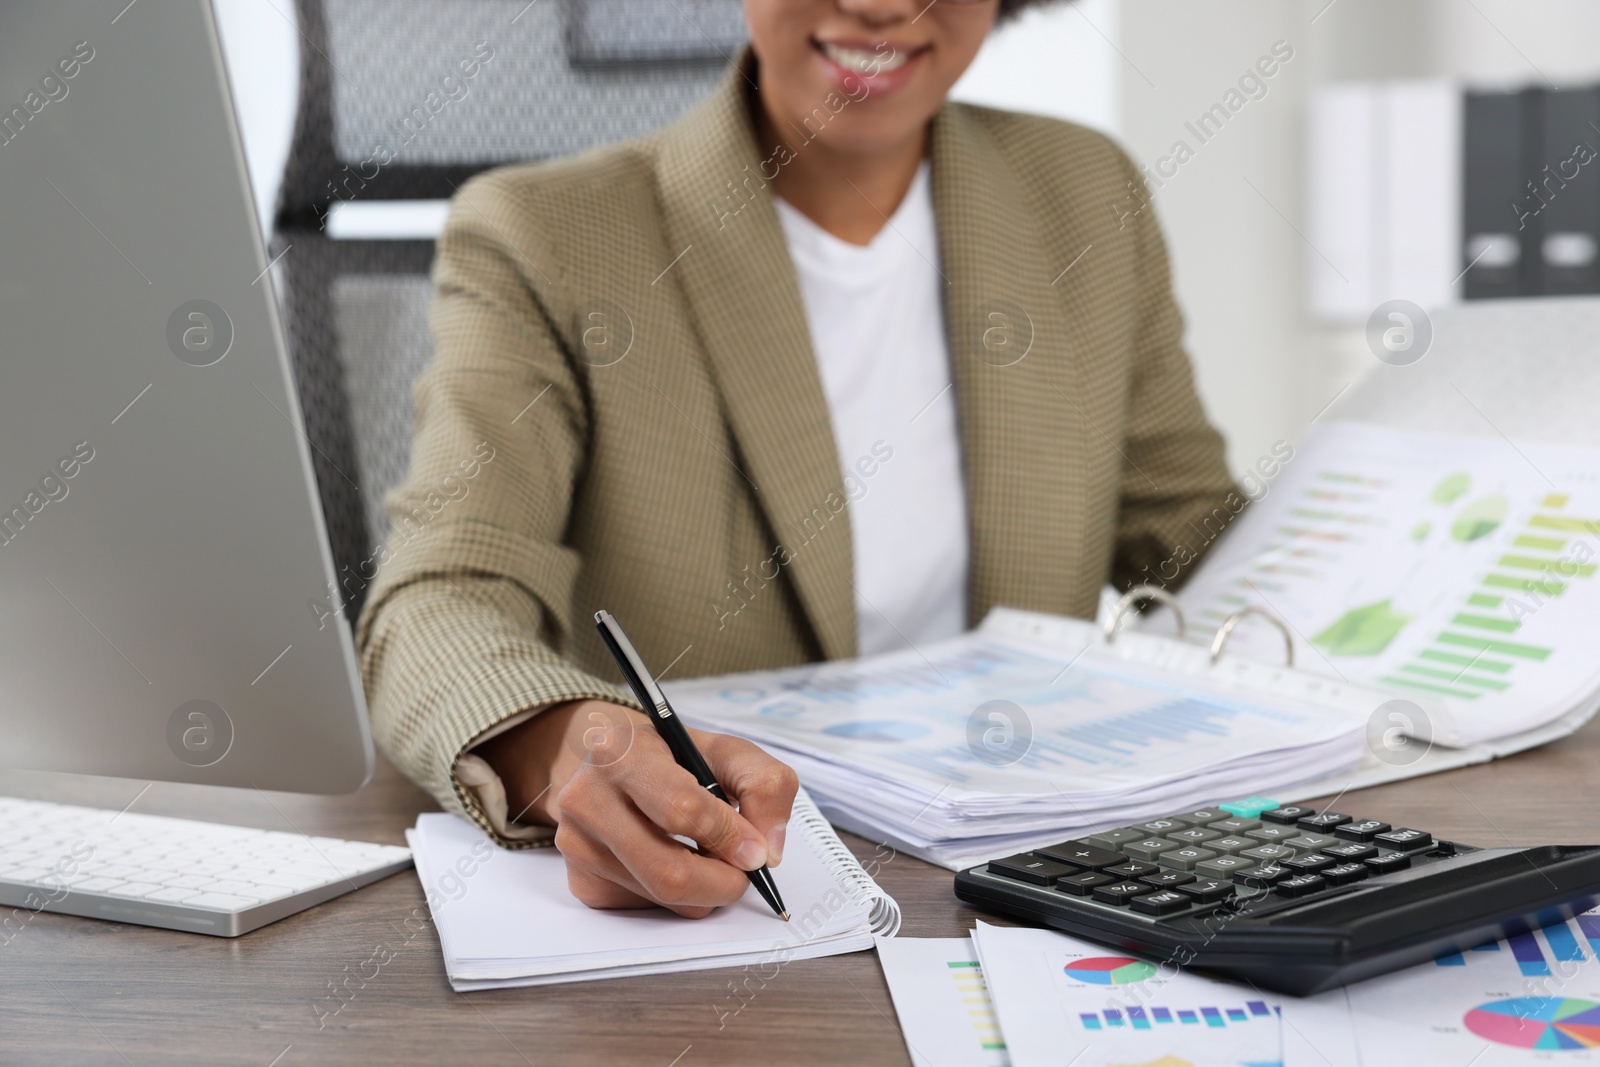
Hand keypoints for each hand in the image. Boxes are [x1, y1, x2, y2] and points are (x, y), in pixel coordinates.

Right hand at [475, 699, 798, 917]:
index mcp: (621, 752)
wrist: (612, 765)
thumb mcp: (723, 751)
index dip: (728, 836)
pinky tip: (674, 860)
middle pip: (667, 872)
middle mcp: (586, 798)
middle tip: (743, 872)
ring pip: (662, 897)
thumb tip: (767, 851)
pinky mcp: (582, 881)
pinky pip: (647, 908)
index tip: (757, 851)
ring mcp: (577, 845)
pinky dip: (677, 896)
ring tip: (708, 855)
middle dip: (722, 882)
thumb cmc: (672, 758)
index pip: (680, 810)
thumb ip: (764, 786)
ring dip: (704, 889)